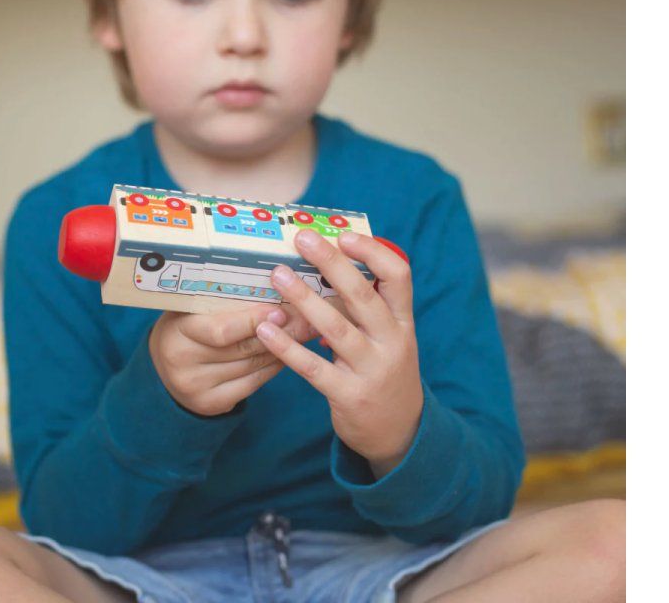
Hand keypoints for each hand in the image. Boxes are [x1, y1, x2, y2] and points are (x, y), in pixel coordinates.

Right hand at [149, 303, 316, 416]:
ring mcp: (197, 386)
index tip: (281, 309)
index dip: (253, 321)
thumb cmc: (187, 327)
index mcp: (177, 332)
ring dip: (282, 349)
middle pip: (242, 349)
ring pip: (252, 366)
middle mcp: (183, 363)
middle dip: (278, 333)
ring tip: (304, 332)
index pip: (221, 331)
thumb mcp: (194, 309)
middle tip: (307, 319)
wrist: (164, 369)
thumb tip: (274, 284)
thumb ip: (223, 300)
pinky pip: (253, 384)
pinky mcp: (211, 404)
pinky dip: (273, 367)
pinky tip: (287, 354)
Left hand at [255, 229, 423, 477]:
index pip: (399, 276)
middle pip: (362, 295)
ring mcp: (370, 369)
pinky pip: (312, 367)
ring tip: (277, 275)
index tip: (344, 236)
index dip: (373, 252)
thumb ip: (370, 306)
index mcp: (402, 322)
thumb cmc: (385, 371)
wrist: (400, 432)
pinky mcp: (348, 395)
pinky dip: (287, 347)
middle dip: (331, 263)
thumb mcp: (391, 337)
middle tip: (303, 239)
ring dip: (304, 299)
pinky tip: (266, 330)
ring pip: (335, 328)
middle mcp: (391, 342)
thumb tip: (334, 261)